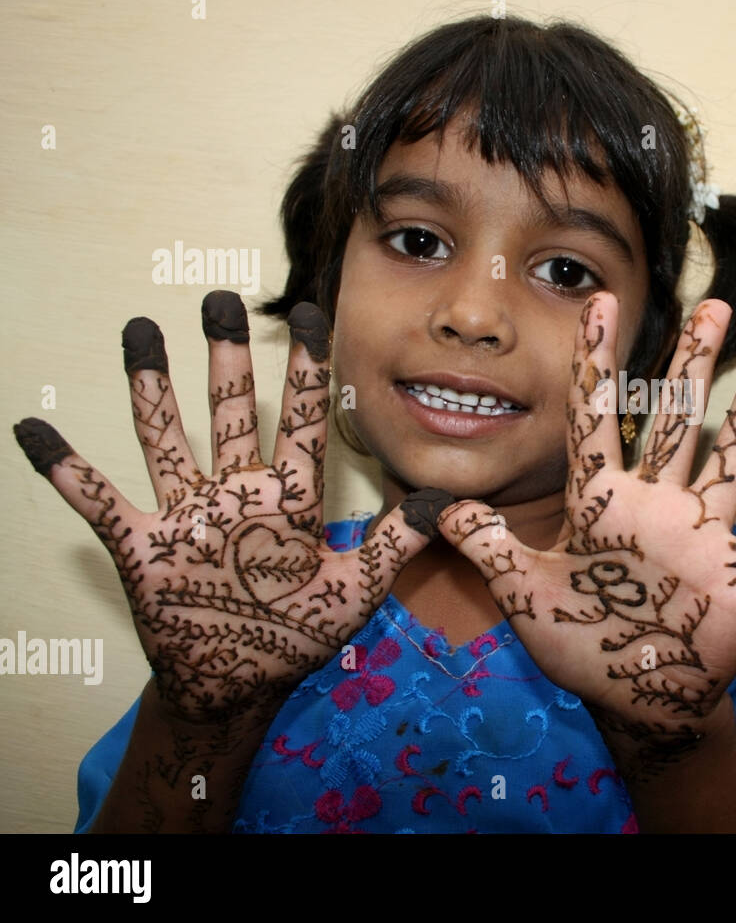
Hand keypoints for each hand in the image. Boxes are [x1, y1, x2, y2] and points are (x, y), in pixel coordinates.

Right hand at [14, 291, 446, 723]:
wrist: (236, 686)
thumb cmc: (295, 638)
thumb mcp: (353, 592)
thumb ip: (392, 544)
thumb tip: (444, 499)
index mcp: (287, 500)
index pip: (301, 420)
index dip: (307, 369)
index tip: (312, 314)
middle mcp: (236, 492)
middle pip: (230, 411)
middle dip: (226, 357)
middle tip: (220, 299)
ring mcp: (187, 514)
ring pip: (166, 436)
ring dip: (151, 386)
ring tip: (141, 329)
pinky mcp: (142, 545)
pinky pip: (99, 499)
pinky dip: (65, 469)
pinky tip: (33, 430)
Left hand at [436, 294, 735, 771]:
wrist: (637, 702)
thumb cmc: (582, 644)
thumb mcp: (523, 593)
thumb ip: (489, 547)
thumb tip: (439, 507)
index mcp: (603, 503)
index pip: (596, 418)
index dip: (596, 362)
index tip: (599, 303)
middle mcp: (656, 505)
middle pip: (675, 419)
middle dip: (692, 363)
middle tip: (714, 307)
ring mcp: (702, 535)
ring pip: (731, 456)